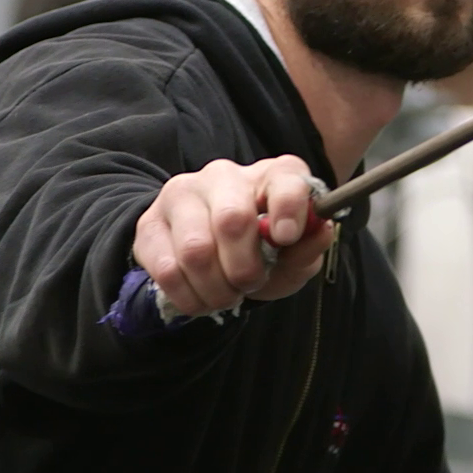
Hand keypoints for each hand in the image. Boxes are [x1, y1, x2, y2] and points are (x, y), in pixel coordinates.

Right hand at [132, 155, 334, 316]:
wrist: (212, 252)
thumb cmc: (263, 248)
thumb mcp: (294, 254)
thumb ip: (309, 247)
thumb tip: (322, 231)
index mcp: (272, 175)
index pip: (285, 180)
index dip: (288, 208)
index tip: (287, 237)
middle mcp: (225, 175)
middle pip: (232, 219)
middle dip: (245, 268)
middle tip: (250, 285)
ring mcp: (183, 194)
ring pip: (195, 250)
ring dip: (216, 288)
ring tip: (226, 295)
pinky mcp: (150, 222)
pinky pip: (167, 268)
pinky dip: (189, 296)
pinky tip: (201, 297)